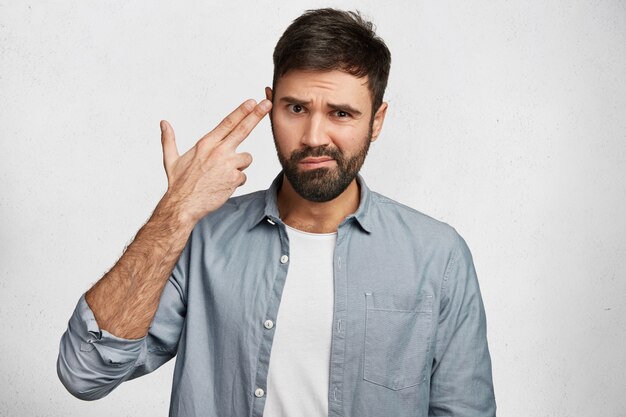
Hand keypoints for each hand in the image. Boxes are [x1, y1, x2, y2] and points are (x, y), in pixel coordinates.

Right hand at [159, 98, 271, 224]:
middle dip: (257, 115)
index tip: (252, 102)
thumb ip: (169, 140)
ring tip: (222, 175)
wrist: (183, 205)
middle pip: (243, 129)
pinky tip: (223, 186)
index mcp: (205, 143)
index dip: (242, 111)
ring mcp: (227, 164)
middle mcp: (218, 151)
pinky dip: (235, 182)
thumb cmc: (178, 184)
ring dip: (238, 166)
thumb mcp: (171, 159)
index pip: (227, 123)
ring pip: (246, 159)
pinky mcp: (234, 178)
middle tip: (267, 104)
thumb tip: (163, 123)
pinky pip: (243, 176)